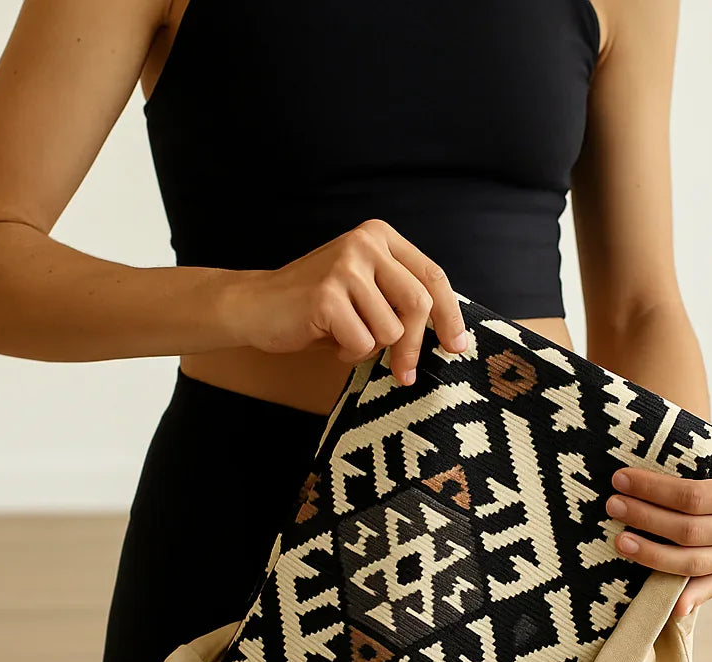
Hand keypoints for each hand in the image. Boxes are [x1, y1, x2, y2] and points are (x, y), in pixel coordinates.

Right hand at [216, 219, 471, 385]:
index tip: (457, 346)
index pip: (432, 276)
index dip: (450, 315)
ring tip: (343, 335)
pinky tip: (327, 339)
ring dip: (370, 347)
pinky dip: (348, 353)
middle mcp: (365, 243)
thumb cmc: (316, 308)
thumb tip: (452, 333)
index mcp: (380, 237)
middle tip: (405, 375)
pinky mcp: (328, 295)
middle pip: (417, 304)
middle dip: (415, 347)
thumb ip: (401, 298)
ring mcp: (345, 266)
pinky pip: (362, 342)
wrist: (254, 306)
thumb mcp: (365, 290)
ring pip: (390, 329)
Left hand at [606, 458, 711, 619]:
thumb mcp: (710, 462)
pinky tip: (671, 606)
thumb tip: (635, 474)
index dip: (654, 489)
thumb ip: (687, 466)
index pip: (694, 495)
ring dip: (652, 555)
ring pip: (693, 562)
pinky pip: (708, 589)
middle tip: (614, 506)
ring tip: (621, 540)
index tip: (621, 480)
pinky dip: (690, 597)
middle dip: (646, 517)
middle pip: (690, 530)